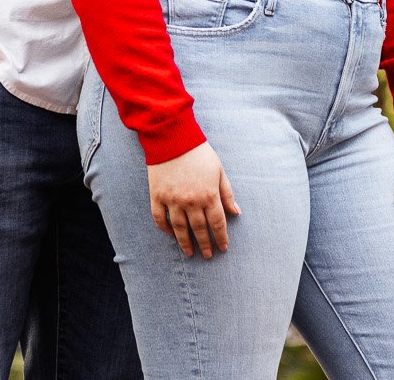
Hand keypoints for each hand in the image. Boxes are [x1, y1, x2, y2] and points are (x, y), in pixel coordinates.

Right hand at [147, 142, 238, 258]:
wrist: (172, 138)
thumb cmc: (199, 153)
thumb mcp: (219, 170)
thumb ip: (227, 193)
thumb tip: (236, 212)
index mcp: (208, 194)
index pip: (217, 223)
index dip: (221, 237)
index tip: (223, 247)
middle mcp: (191, 201)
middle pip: (200, 229)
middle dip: (205, 244)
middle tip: (208, 256)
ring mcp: (172, 200)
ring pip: (180, 228)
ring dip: (186, 242)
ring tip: (190, 253)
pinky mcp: (157, 196)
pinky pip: (160, 218)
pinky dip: (165, 229)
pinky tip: (170, 235)